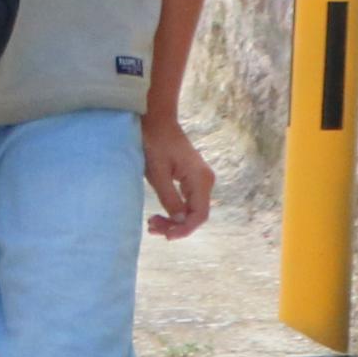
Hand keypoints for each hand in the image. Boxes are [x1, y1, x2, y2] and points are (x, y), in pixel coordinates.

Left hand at [144, 117, 217, 239]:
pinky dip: (174, 210)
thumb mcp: (157, 173)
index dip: (185, 229)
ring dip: (174, 220)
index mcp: (201, 179)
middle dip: (176, 226)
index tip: (167, 237)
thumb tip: (179, 222)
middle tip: (152, 229)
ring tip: (152, 224)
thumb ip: (170, 198)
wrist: (156, 119)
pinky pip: (187, 201)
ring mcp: (199, 179)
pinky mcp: (191, 178)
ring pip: (191, 209)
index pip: (199, 214)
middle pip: (196, 213)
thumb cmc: (154, 142)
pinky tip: (159, 216)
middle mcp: (205, 180)